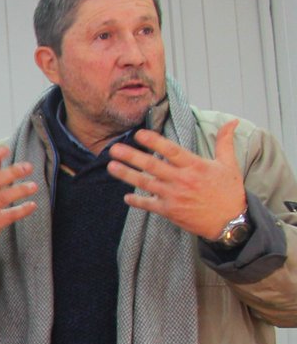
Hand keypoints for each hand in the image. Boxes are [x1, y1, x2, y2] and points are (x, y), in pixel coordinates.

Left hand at [107, 121, 246, 239]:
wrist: (230, 221)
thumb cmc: (228, 191)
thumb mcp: (229, 164)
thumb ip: (225, 142)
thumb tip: (231, 121)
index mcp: (195, 166)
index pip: (171, 150)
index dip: (154, 141)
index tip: (139, 134)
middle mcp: (182, 180)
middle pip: (152, 165)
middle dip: (131, 156)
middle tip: (114, 148)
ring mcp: (174, 196)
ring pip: (145, 183)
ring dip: (126, 175)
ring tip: (111, 166)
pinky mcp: (169, 211)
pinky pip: (148, 205)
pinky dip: (137, 201)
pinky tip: (126, 196)